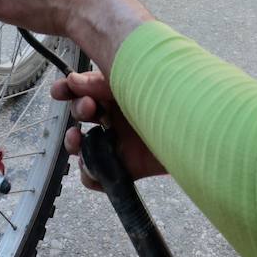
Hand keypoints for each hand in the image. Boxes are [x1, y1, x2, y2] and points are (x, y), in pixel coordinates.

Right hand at [53, 70, 165, 190]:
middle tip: (89, 109)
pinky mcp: (128, 167)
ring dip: (74, 144)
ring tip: (77, 140)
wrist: (198, 128)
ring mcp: (121, 141)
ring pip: (84, 146)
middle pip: (83, 115)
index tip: (58, 90)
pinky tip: (89, 166)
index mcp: (119, 91)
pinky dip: (90, 174)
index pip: (86, 88)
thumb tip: (71, 81)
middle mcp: (118, 115)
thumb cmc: (167, 95)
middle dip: (78, 111)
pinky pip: (99, 175)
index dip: (68, 89)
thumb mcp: (129, 81)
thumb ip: (99, 82)